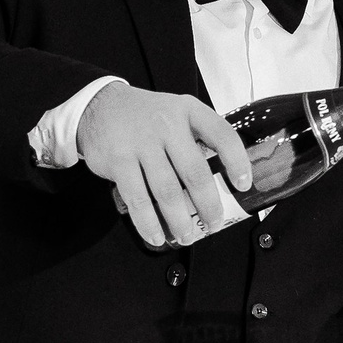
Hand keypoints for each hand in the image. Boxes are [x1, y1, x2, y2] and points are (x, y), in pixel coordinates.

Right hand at [78, 85, 252, 249]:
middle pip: (195, 173)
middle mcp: (167, 125)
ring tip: (186, 236)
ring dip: (179, 220)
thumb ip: (200, 138)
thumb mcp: (178, 113)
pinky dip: (148, 222)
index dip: (237, 162)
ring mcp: (141, 143)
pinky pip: (137, 198)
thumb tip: (225, 180)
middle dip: (208, 206)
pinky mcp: (119, 160)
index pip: (222, 135)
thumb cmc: (146, 117)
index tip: (243, 185)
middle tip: (213, 224)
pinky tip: (156, 234)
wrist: (99, 106)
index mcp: (189, 111)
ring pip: (167, 191)